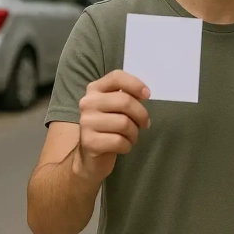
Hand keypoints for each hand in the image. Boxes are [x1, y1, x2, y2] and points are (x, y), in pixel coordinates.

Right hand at [73, 70, 150, 184]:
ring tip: (130, 137)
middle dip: (141, 115)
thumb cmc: (110, 127)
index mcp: (95, 89)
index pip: (116, 77)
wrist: (91, 157)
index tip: (147, 95)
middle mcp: (87, 103)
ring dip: (134, 133)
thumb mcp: (118, 108)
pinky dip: (127, 146)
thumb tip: (143, 93)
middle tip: (144, 124)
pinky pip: (119, 141)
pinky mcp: (89, 142)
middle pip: (125, 102)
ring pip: (124, 123)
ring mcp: (86, 122)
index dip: (135, 84)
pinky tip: (122, 146)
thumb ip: (129, 97)